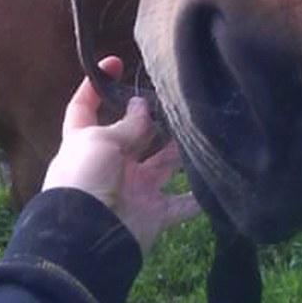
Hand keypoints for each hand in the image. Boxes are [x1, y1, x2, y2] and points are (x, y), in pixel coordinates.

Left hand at [42, 56, 200, 252]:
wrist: (88, 240)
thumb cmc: (85, 181)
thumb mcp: (101, 142)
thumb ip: (128, 124)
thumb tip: (142, 105)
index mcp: (86, 140)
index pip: (85, 105)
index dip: (96, 83)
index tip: (117, 62)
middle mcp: (110, 162)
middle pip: (134, 133)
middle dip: (153, 118)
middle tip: (178, 99)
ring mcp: (133, 187)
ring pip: (163, 163)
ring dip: (181, 151)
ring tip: (204, 128)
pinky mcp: (153, 212)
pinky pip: (181, 204)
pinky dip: (198, 197)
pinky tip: (217, 179)